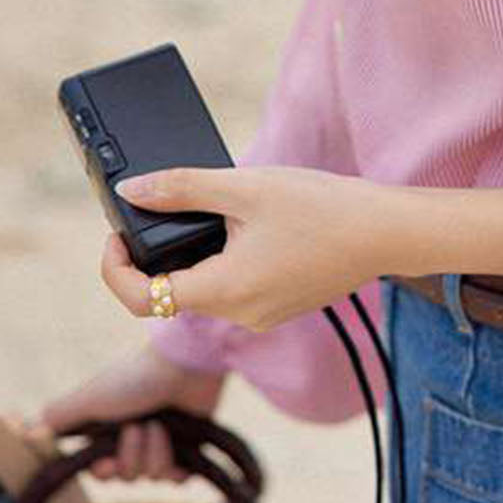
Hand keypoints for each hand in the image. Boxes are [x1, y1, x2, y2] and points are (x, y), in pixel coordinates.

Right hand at [28, 342, 226, 482]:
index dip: (103, 470)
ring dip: (155, 452)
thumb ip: (58, 416)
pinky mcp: (188, 445)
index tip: (106, 460)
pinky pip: (177, 478)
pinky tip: (178, 448)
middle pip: (124, 476)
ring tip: (161, 425)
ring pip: (150, 476)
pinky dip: (176, 466)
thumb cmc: (135, 377)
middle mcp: (134, 435)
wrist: (186, 363)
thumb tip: (25, 432)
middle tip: (139, 427)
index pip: (100, 470)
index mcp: (110, 427)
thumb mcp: (90, 396)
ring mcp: (162, 440)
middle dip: (131, 456)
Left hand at [105, 166, 383, 332]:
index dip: (115, 268)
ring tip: (214, 207)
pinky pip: (235, 290)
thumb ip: (184, 189)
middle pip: (171, 294)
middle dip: (158, 253)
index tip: (117, 234)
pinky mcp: (281, 306)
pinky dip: (225, 261)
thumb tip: (131, 192)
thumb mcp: (247, 187)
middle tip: (165, 205)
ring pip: (205, 290)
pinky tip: (248, 226)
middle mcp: (239, 314)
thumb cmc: (323, 206)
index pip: (141, 299)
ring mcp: (262, 315)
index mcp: (224, 289)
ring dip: (195, 255)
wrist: (387, 231)